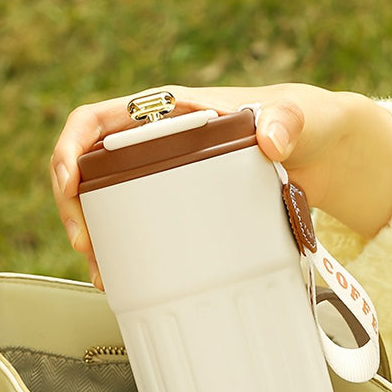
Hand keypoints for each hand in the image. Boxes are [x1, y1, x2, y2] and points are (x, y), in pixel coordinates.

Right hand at [50, 83, 391, 288]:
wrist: (322, 154)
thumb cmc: (303, 123)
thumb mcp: (297, 116)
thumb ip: (286, 120)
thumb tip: (269, 140)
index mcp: (167, 112)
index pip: (96, 121)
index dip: (70, 150)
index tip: (69, 184)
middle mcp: (157, 145)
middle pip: (91, 172)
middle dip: (77, 210)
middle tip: (89, 248)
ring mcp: (167, 180)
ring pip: (109, 205)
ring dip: (97, 239)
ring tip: (105, 274)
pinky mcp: (183, 209)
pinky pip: (142, 227)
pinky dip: (128, 253)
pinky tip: (127, 279)